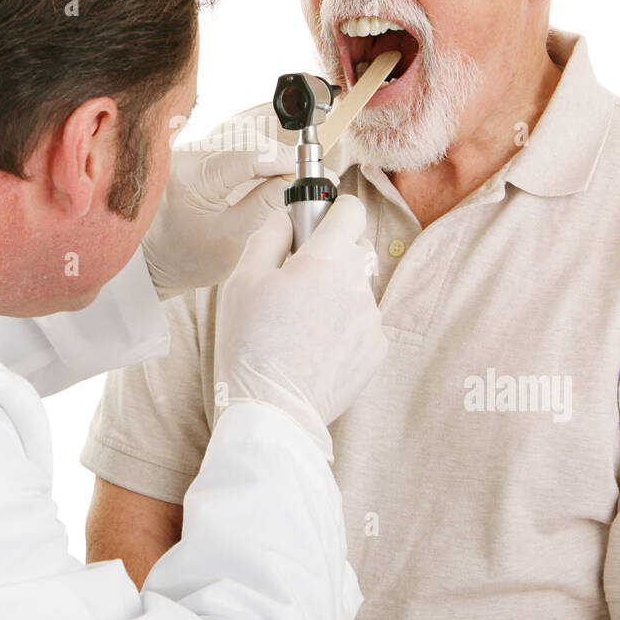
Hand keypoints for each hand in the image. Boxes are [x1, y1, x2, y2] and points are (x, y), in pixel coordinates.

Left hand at [142, 141, 331, 298]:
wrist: (151, 263)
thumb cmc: (185, 259)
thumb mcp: (232, 238)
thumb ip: (264, 204)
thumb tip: (294, 178)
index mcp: (189, 180)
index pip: (247, 157)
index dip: (284, 161)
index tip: (311, 170)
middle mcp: (182, 156)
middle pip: (245, 142)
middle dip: (279, 158)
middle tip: (307, 175)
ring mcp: (184, 152)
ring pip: (238, 140)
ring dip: (267, 155)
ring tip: (290, 176)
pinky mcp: (189, 155)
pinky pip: (228, 145)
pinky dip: (252, 156)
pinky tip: (269, 170)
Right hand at [213, 195, 385, 460]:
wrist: (273, 410)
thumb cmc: (250, 342)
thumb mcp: (242, 278)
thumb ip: (270, 234)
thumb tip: (289, 216)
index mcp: (324, 261)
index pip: (351, 209)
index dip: (333, 209)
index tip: (316, 221)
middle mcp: (357, 284)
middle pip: (352, 249)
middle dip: (328, 255)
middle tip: (293, 282)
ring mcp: (371, 319)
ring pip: (356, 287)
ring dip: (334, 293)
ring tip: (299, 324)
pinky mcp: (377, 349)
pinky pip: (362, 321)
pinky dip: (343, 326)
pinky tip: (314, 346)